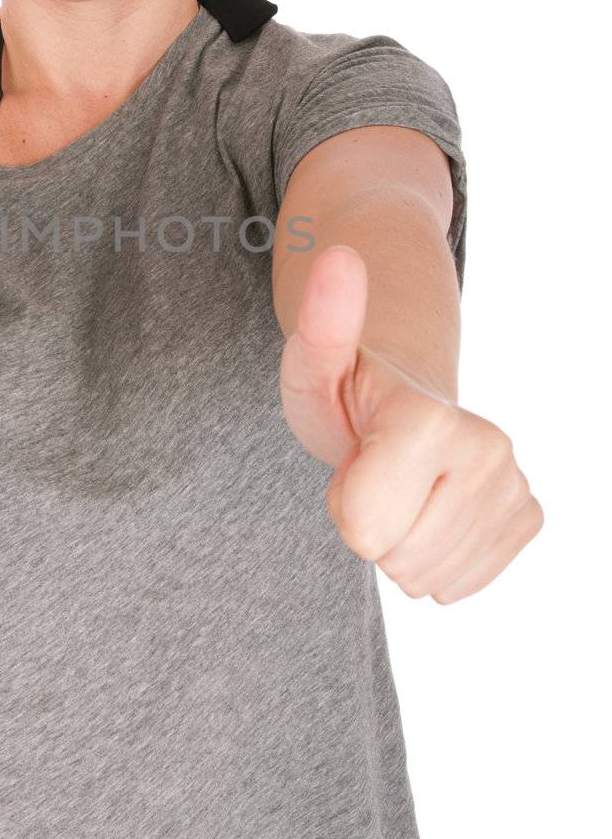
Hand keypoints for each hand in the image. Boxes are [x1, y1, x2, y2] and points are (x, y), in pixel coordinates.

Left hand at [279, 244, 543, 603]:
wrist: (401, 393)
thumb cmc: (345, 385)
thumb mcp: (312, 361)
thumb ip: (322, 322)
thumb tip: (341, 256)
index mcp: (431, 419)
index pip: (364, 531)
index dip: (342, 502)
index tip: (352, 455)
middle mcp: (488, 450)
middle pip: (396, 559)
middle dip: (371, 525)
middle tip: (373, 470)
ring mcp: (513, 485)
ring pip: (428, 578)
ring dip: (400, 542)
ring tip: (399, 485)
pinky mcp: (525, 516)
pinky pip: (463, 581)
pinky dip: (433, 558)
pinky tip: (428, 505)